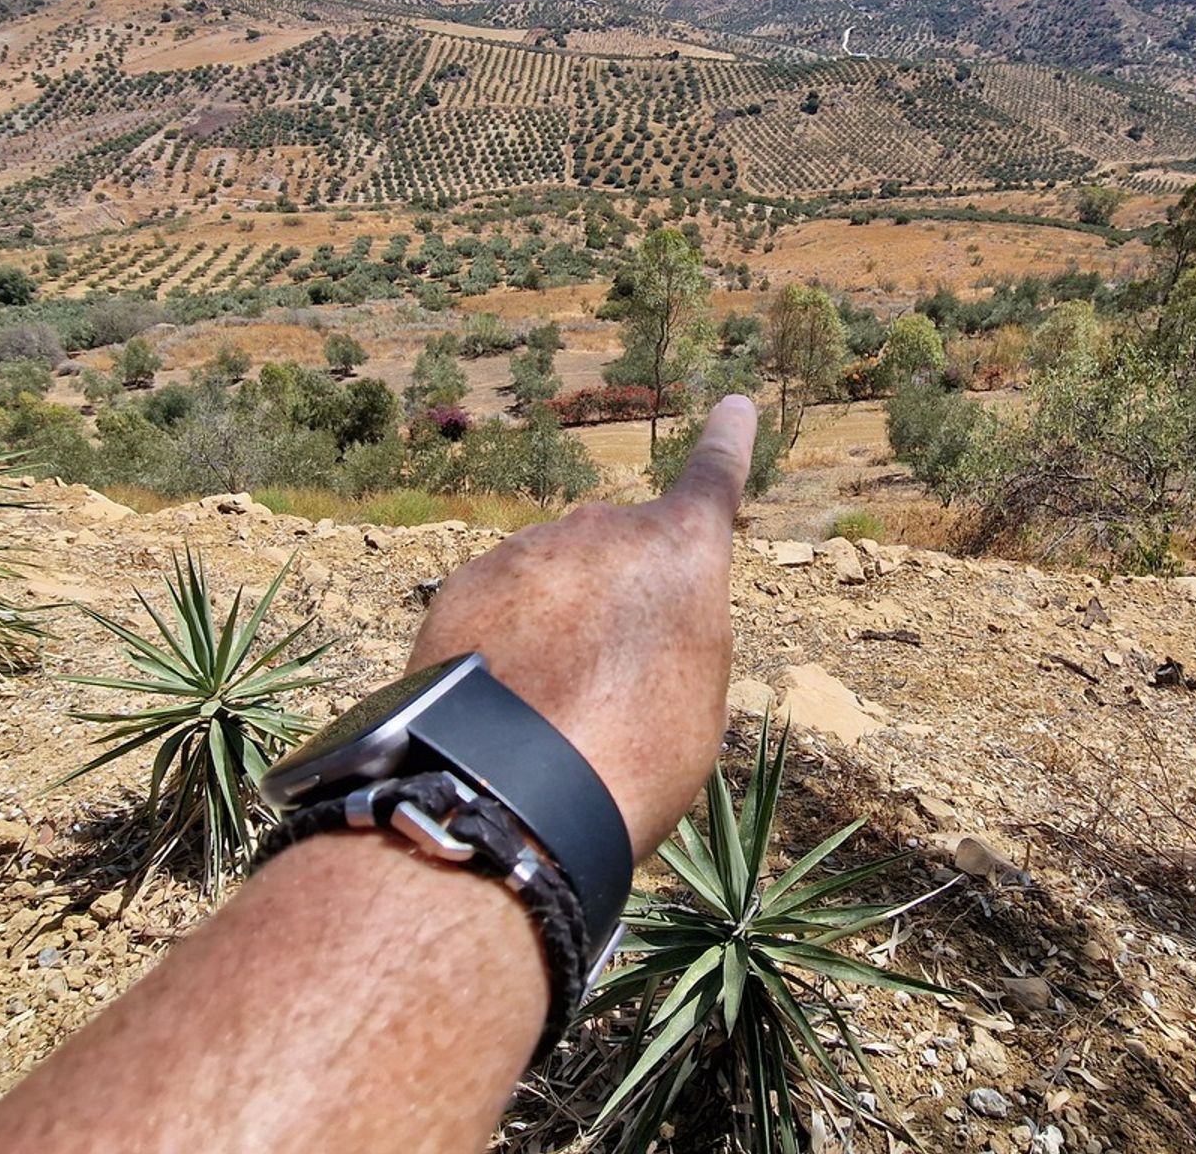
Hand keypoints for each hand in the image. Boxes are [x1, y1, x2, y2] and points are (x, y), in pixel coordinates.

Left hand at [407, 396, 754, 857]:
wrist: (512, 787)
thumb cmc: (635, 756)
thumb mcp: (694, 697)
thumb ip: (675, 630)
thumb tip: (633, 618)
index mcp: (680, 550)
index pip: (713, 479)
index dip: (727, 445)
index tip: (732, 407)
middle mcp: (603, 529)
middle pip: (617, 552)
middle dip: (616, 597)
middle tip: (612, 682)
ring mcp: (527, 550)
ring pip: (551, 579)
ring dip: (556, 622)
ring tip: (553, 706)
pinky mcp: (463, 582)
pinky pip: (497, 603)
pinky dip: (503, 639)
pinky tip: (504, 698)